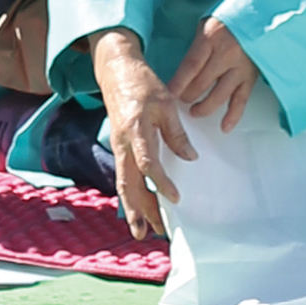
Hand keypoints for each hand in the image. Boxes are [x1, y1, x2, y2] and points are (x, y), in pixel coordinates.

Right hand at [92, 31, 194, 238]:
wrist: (116, 71)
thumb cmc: (142, 84)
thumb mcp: (165, 103)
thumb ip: (176, 133)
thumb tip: (190, 158)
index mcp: (135, 131)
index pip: (147, 163)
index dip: (160, 182)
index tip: (175, 197)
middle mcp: (122, 144)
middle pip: (128, 184)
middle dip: (138, 210)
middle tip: (150, 233)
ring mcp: (118, 148)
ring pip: (124, 184)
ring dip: (135, 208)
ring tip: (146, 230)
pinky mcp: (120, 149)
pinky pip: (124, 177)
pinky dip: (132, 195)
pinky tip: (142, 208)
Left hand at [166, 15, 260, 133]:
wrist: (262, 16)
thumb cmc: (230, 19)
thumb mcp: (207, 24)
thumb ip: (196, 46)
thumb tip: (180, 70)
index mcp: (212, 38)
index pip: (191, 66)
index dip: (178, 83)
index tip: (168, 93)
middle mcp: (227, 54)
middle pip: (202, 83)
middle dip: (187, 95)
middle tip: (179, 101)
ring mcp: (240, 68)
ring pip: (219, 95)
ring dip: (204, 107)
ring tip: (194, 112)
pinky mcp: (251, 78)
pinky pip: (241, 100)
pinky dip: (233, 115)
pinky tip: (224, 126)